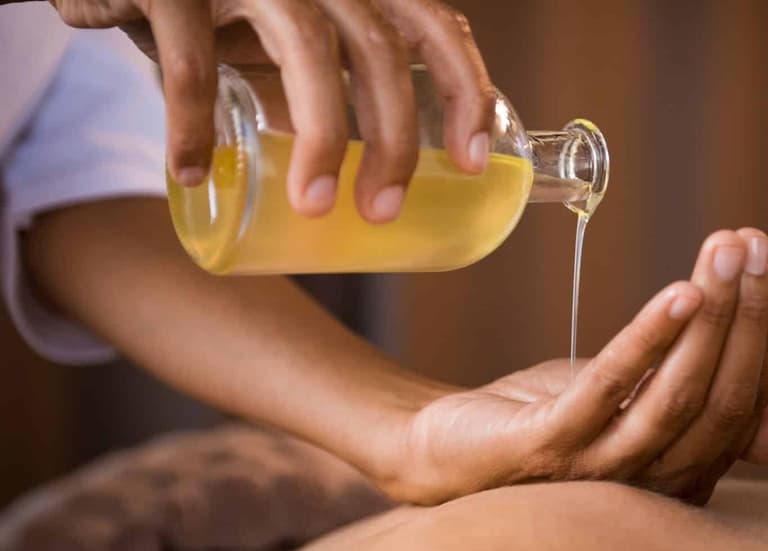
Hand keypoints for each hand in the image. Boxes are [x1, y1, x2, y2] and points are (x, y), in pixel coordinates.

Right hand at [50, 0, 494, 219]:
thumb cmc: (219, 6)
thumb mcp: (286, 37)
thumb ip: (324, 83)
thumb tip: (362, 172)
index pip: (434, 26)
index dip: (464, 90)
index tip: (472, 162)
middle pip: (379, 49)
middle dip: (393, 138)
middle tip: (383, 210)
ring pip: (308, 49)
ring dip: (320, 137)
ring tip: (314, 207)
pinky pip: (192, 62)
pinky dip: (192, 125)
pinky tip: (193, 173)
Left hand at [376, 229, 767, 504]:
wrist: (448, 451)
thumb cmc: (549, 424)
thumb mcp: (636, 414)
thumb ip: (701, 415)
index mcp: (681, 474)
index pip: (746, 405)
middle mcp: (651, 483)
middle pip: (721, 400)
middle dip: (749, 316)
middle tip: (758, 244)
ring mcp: (598, 469)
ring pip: (676, 396)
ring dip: (711, 318)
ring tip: (726, 252)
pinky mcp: (548, 447)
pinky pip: (608, 390)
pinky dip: (648, 340)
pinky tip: (679, 291)